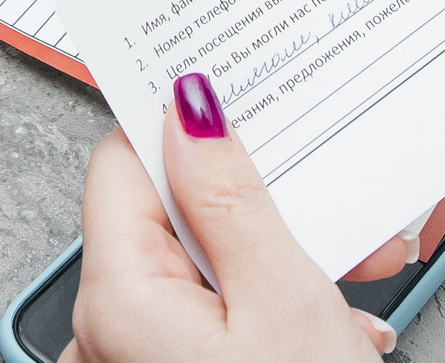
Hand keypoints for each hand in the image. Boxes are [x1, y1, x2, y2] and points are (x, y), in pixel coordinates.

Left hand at [68, 86, 394, 362]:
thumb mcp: (285, 301)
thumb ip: (233, 195)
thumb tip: (190, 106)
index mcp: (114, 300)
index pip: (123, 164)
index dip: (184, 128)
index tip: (243, 107)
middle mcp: (101, 338)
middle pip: (169, 223)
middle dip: (255, 214)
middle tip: (329, 221)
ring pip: (200, 278)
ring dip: (273, 273)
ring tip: (342, 299)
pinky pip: (205, 329)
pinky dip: (263, 321)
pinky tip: (325, 338)